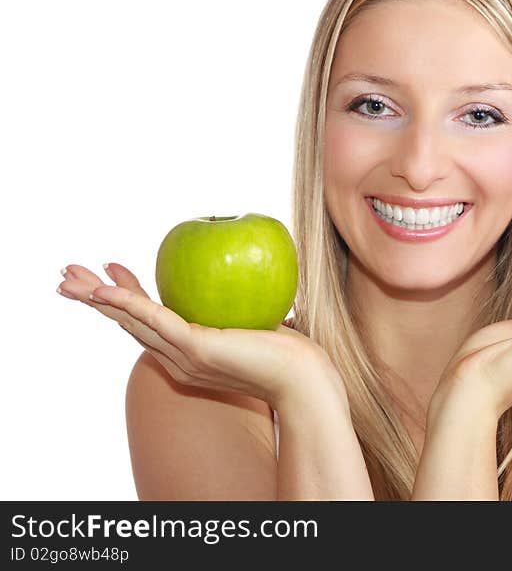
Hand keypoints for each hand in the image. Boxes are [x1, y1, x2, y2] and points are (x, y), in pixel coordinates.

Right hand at [57, 262, 344, 406]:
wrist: (305, 380)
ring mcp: (184, 357)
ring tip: (67, 276)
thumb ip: (247, 309)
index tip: (112, 272)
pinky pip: (154, 319)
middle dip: (94, 299)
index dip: (127, 299)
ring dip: (95, 297)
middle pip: (128, 324)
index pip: (150, 323)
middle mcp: (179, 360)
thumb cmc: (293, 354)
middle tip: (66, 274)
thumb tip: (252, 277)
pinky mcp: (195, 348)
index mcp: (191, 355)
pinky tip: (103, 289)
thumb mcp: (260, 323)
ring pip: (130, 321)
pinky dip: (126, 302)